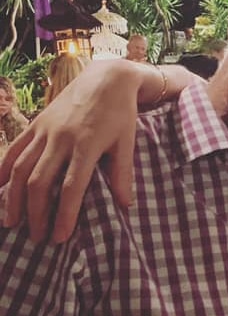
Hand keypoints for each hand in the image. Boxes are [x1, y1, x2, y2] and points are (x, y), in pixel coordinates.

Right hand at [0, 60, 147, 242]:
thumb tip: (125, 206)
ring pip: (22, 168)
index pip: (72, 187)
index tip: (60, 237)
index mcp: (87, 144)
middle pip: (41, 182)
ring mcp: (46, 130)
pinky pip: (15, 149)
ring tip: (13, 223)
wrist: (107, 77)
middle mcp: (62, 138)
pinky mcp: (37, 122)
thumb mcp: (127, 142)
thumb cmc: (121, 112)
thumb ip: (122, 174)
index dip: (65, 214)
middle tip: (38, 237)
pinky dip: (4, 169)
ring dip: (15, 198)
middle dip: (37, 213)